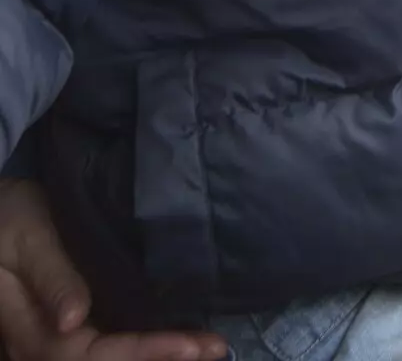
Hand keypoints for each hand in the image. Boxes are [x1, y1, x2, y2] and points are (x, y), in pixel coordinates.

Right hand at [0, 181, 225, 360]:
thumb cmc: (9, 219)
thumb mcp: (26, 238)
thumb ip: (50, 277)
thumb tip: (72, 319)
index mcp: (32, 330)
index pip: (94, 356)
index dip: (143, 353)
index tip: (189, 345)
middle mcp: (46, 347)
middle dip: (161, 360)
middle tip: (216, 348)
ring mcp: (58, 341)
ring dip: (157, 357)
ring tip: (208, 349)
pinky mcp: (72, 329)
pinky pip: (108, 348)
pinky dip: (143, 348)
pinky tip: (177, 342)